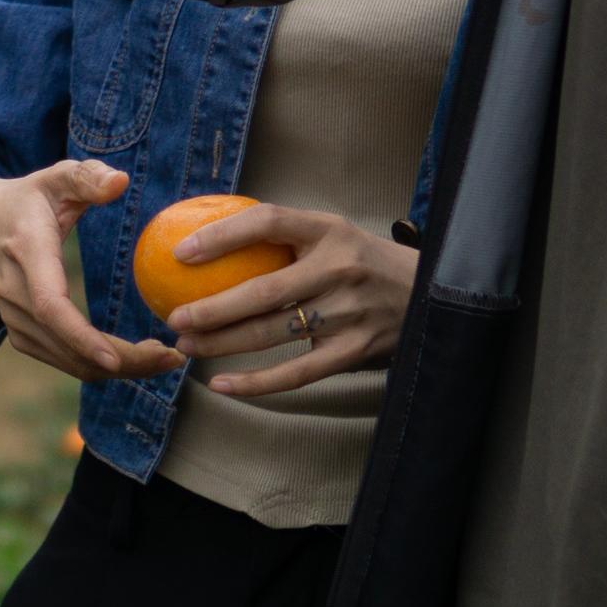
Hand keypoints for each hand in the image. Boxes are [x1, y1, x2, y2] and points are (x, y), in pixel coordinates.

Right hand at [0, 162, 185, 385]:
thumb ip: (86, 177)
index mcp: (27, 252)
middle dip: (121, 360)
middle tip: (171, 358)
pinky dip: (99, 367)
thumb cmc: (25, 201)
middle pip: (66, 343)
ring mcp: (15, 319)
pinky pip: (63, 362)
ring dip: (118, 368)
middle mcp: (15, 293)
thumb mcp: (53, 179)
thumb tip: (121, 181)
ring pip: (68, 361)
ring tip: (165, 358)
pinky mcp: (22, 335)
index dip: (80, 336)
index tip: (115, 359)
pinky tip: (135, 359)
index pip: (49, 304)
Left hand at [161, 200, 421, 397]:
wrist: (433, 295)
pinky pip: (296, 373)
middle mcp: (339, 268)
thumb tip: (208, 236)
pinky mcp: (354, 352)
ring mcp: (349, 313)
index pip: (268, 222)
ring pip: (273, 333)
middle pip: (263, 290)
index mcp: (330, 230)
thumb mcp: (334, 234)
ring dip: (223, 343)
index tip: (181, 252)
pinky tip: (221, 384)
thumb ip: (285, 236)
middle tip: (173, 316)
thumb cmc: (364, 262)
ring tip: (186, 345)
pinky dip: (255, 383)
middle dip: (211, 307)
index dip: (221, 235)